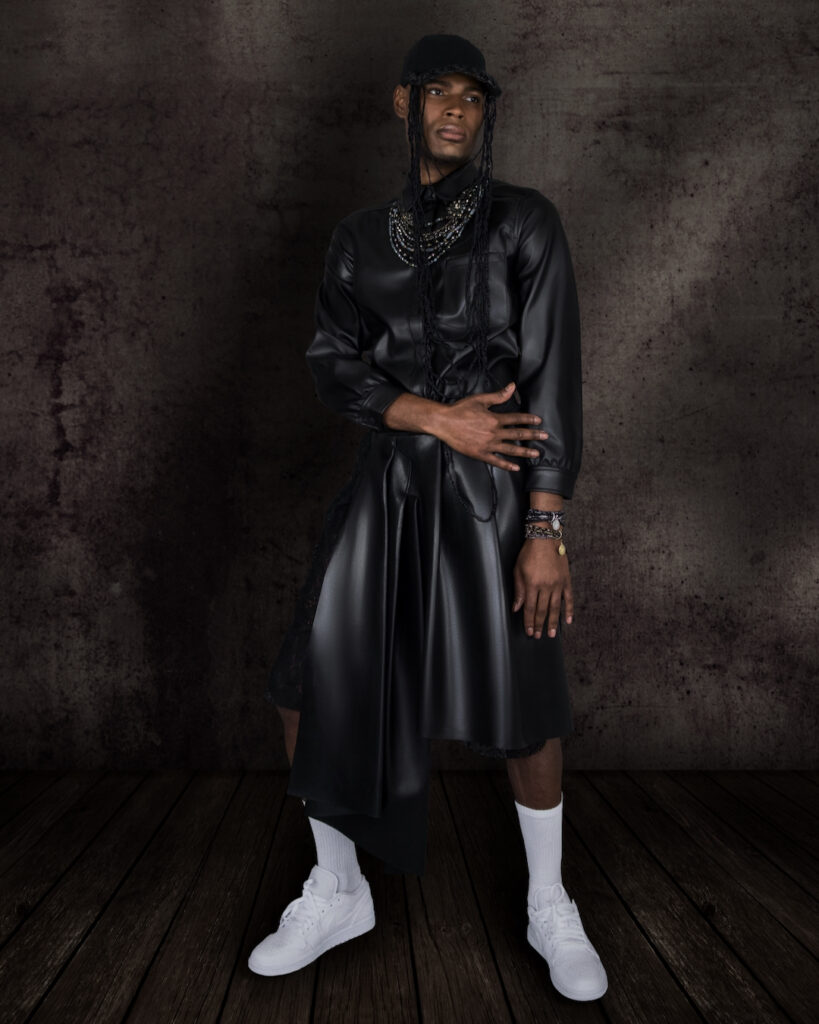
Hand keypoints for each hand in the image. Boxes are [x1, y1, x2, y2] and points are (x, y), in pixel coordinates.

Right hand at [432, 382, 548, 470]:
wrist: (444, 423)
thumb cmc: (460, 410)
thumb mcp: (480, 399)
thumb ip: (498, 395)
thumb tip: (512, 386)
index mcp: (494, 419)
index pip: (516, 419)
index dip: (529, 419)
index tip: (538, 421)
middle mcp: (494, 433)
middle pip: (517, 434)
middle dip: (533, 435)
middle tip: (545, 437)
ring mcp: (488, 445)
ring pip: (510, 449)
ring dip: (525, 451)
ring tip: (536, 453)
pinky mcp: (480, 454)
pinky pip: (496, 461)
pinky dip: (507, 465)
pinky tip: (516, 467)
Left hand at [512, 538, 573, 638]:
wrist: (545, 538)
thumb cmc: (529, 553)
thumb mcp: (518, 570)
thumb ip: (519, 590)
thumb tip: (516, 608)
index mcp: (532, 584)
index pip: (530, 608)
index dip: (529, 621)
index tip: (528, 631)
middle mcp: (546, 586)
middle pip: (542, 610)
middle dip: (539, 625)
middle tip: (538, 636)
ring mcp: (557, 583)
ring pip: (555, 607)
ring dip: (553, 622)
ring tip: (552, 633)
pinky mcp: (566, 580)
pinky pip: (569, 598)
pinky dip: (569, 610)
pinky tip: (567, 620)